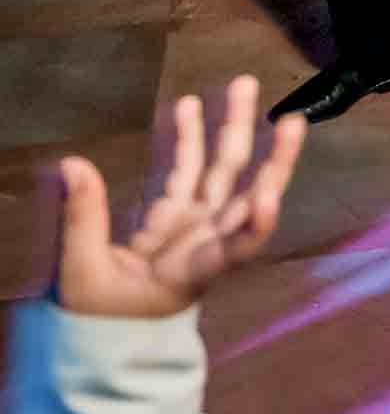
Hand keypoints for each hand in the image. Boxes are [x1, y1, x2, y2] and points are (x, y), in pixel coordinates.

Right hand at [54, 76, 304, 318]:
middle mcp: (207, 240)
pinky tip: (191, 105)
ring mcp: (195, 222)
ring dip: (234, 129)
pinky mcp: (176, 211)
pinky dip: (191, 138)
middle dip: (272, 156)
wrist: (107, 327)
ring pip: (224, 171)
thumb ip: (81, 221)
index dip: (257, 225)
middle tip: (292, 119)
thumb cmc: (102, 314)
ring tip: (245, 86)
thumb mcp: (84, 276)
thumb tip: (73, 165)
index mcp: (195, 270)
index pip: (236, 249)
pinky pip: (188, 169)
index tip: (270, 198)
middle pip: (247, 193)